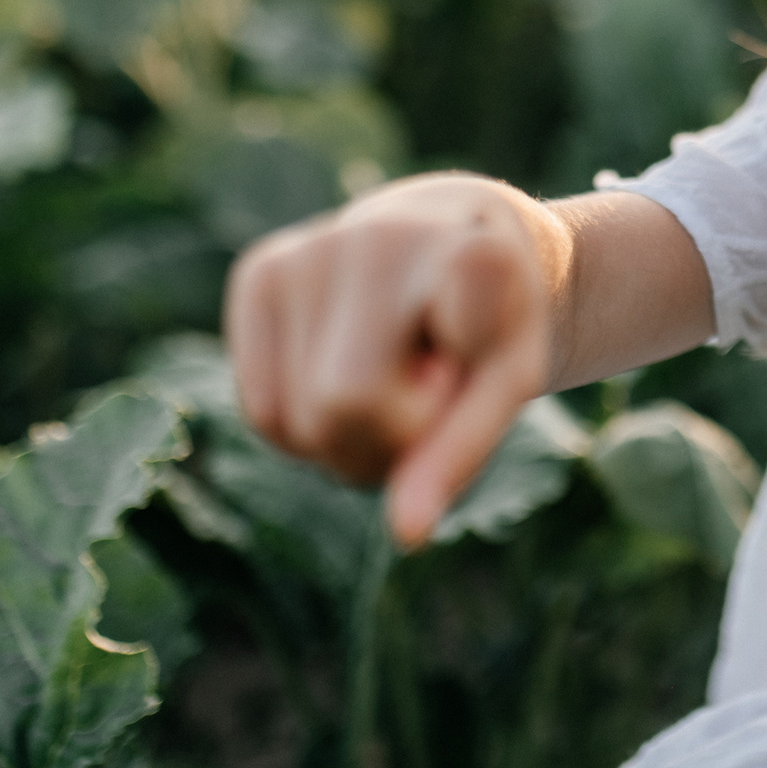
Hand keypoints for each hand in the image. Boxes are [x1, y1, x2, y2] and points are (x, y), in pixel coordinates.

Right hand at [222, 175, 553, 548]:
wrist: (457, 233)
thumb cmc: (492, 324)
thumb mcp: (506, 384)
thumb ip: (460, 452)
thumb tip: (406, 534)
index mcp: (471, 255)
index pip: (444, 342)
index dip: (446, 383)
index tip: (465, 338)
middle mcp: (380, 237)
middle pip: (344, 409)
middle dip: (387, 436)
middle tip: (431, 388)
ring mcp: (308, 248)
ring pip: (292, 423)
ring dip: (344, 434)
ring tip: (389, 371)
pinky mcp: (259, 269)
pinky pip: (260, 411)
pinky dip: (303, 421)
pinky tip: (343, 363)